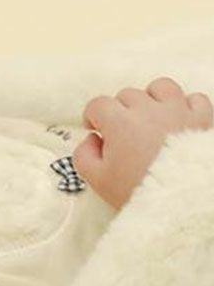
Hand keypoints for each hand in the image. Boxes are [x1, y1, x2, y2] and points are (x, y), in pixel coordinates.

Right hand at [71, 76, 213, 210]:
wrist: (180, 197)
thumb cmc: (139, 190)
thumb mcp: (98, 180)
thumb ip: (83, 156)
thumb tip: (90, 140)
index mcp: (120, 122)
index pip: (98, 104)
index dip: (92, 117)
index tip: (95, 128)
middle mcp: (148, 109)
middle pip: (127, 95)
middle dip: (120, 111)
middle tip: (121, 133)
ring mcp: (177, 109)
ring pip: (160, 87)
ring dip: (152, 99)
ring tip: (150, 117)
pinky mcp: (201, 116)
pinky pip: (193, 98)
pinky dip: (184, 105)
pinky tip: (178, 119)